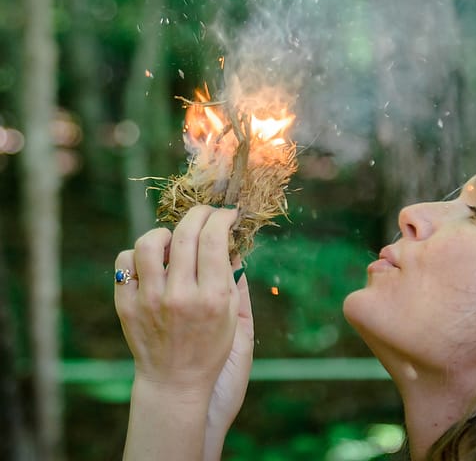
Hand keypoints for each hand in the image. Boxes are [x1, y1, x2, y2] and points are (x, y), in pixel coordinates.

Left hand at [115, 205, 251, 459]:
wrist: (175, 381)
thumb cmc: (210, 347)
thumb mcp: (232, 315)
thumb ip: (232, 276)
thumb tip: (231, 240)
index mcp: (210, 298)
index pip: (214, 240)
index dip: (221, 218)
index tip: (226, 214)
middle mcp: (179, 296)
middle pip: (185, 235)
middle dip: (198, 214)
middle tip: (205, 213)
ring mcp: (148, 300)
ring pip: (149, 242)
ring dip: (165, 233)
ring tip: (174, 239)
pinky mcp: (126, 305)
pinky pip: (124, 262)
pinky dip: (138, 254)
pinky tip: (152, 262)